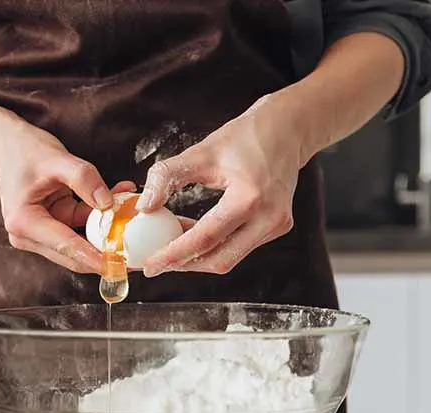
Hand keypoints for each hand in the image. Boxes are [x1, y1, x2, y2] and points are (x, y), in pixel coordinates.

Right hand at [0, 114, 134, 273]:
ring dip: (104, 233)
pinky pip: (79, 227)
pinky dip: (98, 218)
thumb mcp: (56, 159)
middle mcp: (27, 234)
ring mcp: (38, 232)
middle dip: (104, 254)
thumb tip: (109, 203)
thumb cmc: (23, 149)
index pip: (66, 246)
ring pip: (78, 243)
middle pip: (72, 254)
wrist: (5, 142)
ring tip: (131, 220)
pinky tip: (117, 203)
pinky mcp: (50, 224)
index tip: (119, 266)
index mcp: (24, 222)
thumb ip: (84, 180)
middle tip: (135, 256)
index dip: (95, 258)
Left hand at [136, 95, 304, 276]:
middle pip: (220, 260)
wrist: (285, 130)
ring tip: (172, 239)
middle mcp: (269, 217)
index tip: (150, 264)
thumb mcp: (199, 153)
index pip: (205, 239)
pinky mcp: (278, 228)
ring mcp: (277, 225)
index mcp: (250, 198)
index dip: (173, 255)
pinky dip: (214, 246)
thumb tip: (145, 207)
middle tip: (156, 261)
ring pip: (230, 258)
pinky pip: (240, 247)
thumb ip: (166, 177)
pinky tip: (194, 232)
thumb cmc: (244, 137)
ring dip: (198, 255)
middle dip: (184, 264)